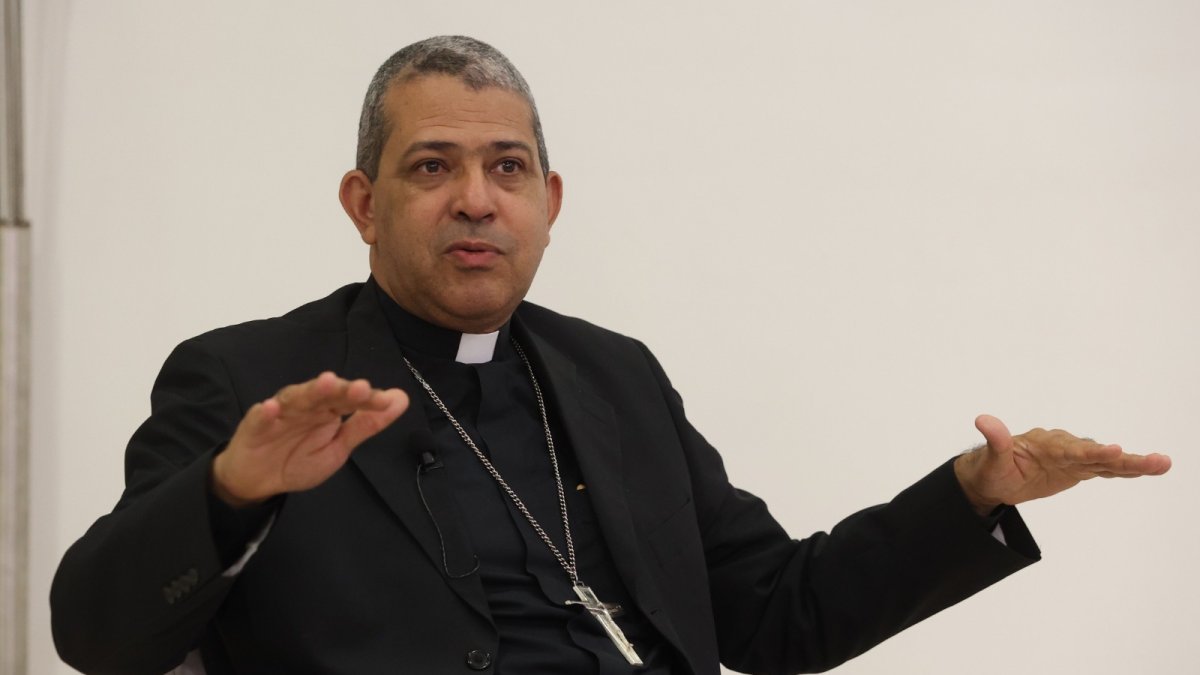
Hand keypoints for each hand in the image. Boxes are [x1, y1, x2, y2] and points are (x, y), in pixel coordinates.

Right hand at [211, 372, 408, 506]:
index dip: (368, 399)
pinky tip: (271, 407)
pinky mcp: (255, 427)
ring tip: (325, 384)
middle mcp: (307, 406)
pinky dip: (265, 413)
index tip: (386, 400)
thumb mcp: (339, 447)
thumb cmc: (298, 458)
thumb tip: (400, 399)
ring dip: (310, 391)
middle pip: (325, 394)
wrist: (258, 480)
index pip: (351, 399)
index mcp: (328, 410)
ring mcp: (280, 414)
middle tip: (360, 387)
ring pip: (295, 398)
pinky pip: (259, 419)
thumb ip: (366, 424)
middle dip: (342, 390)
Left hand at [953, 414, 1171, 515]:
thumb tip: (983, 419)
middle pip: (1096, 453)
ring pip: (1105, 461)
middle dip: (1123, 458)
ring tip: (1161, 464)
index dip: (1091, 451)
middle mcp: (1062, 447)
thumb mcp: (989, 460)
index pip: (1070, 449)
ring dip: (1132, 463)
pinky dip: (1124, 470)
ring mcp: (1071, 458)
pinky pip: (1104, 469)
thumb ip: (994, 441)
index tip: (1113, 450)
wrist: (992, 477)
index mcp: (1043, 445)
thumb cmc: (989, 468)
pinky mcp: (1076, 469)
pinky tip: (1148, 469)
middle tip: (1154, 461)